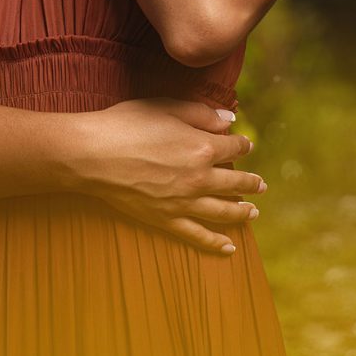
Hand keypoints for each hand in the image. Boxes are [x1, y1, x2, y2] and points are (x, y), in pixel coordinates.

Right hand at [57, 96, 264, 255]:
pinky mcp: (166, 219)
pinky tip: (229, 247)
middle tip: (261, 185)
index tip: (246, 145)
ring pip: (224, 211)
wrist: (94, 155)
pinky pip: (197, 235)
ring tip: (253, 213)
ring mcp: (184, 202)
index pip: (234, 147)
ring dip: (242, 212)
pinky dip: (215, 243)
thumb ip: (201, 113)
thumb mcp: (166, 108)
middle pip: (235, 182)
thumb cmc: (126, 125)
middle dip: (251, 183)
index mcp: (202, 147)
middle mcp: (200, 178)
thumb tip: (229, 120)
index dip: (243, 144)